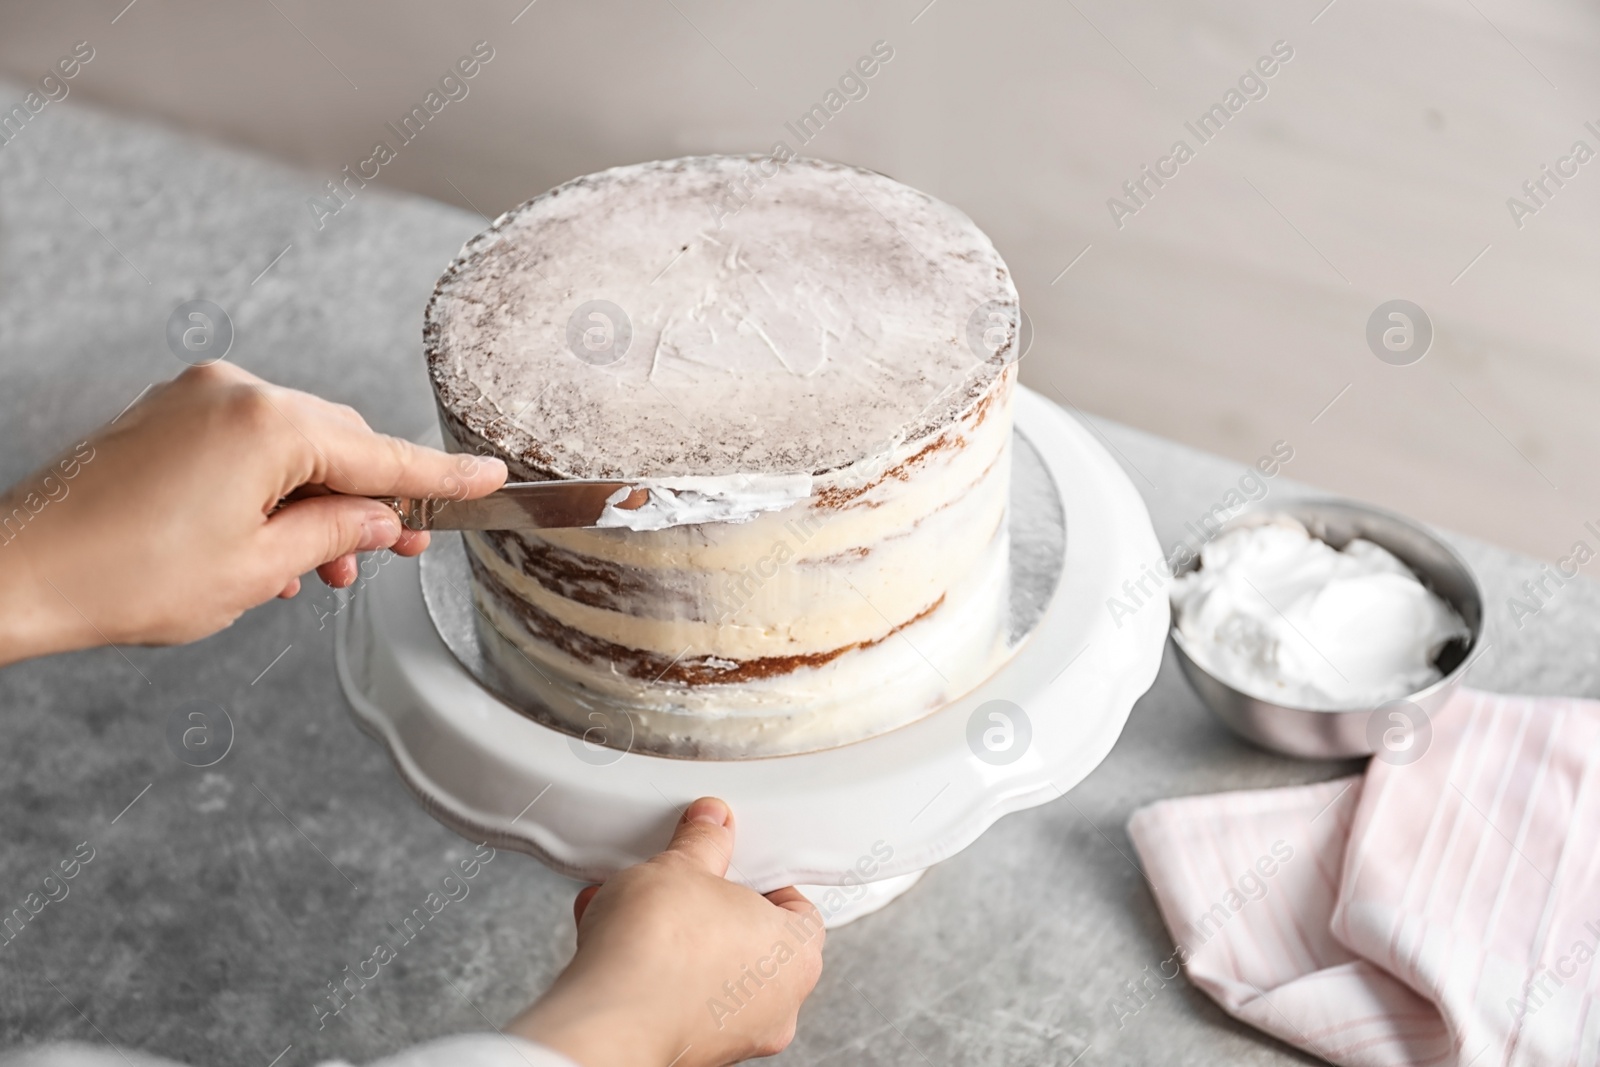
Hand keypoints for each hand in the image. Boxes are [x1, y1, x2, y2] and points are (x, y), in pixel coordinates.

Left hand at [0, 362, 504, 665]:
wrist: (19, 573)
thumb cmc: (125, 574)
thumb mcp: (258, 568)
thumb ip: (335, 533)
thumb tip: (378, 519)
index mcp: (267, 424)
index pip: (381, 455)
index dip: (440, 477)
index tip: (487, 477)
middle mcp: (234, 394)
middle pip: (338, 444)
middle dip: (367, 502)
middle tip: (395, 552)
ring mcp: (195, 400)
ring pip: (293, 448)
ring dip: (316, 505)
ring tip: (323, 570)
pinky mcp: (166, 416)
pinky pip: (246, 447)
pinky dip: (271, 491)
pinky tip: (272, 548)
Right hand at [509, 798, 824, 1066]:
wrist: (609, 1019)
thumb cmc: (661, 952)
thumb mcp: (683, 866)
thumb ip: (705, 841)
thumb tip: (711, 826)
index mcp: (797, 955)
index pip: (798, 908)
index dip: (760, 880)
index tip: (729, 866)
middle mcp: (777, 1005)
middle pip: (750, 941)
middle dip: (707, 911)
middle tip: (680, 887)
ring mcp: (735, 1035)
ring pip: (708, 972)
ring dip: (672, 940)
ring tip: (631, 910)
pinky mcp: (691, 1050)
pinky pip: (676, 999)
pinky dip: (650, 972)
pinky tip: (612, 944)